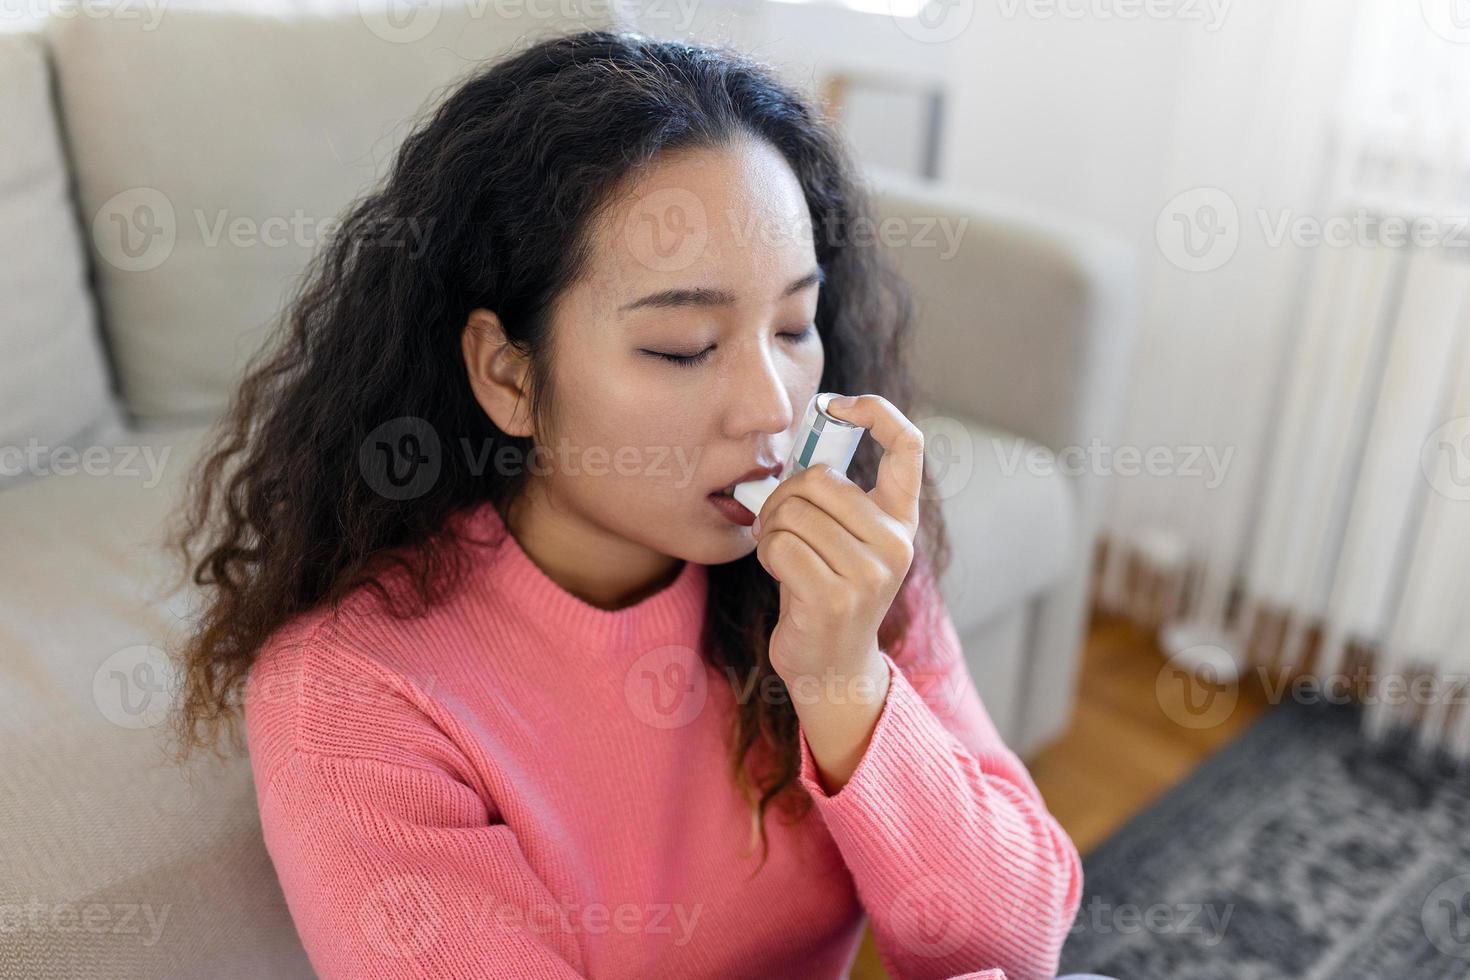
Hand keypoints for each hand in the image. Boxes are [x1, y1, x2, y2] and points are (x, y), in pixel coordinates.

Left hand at [752, 393, 924, 688]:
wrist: (832, 667)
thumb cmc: (826, 588)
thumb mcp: (844, 537)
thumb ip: (835, 493)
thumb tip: (807, 430)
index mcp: (901, 519)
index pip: (908, 445)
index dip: (876, 410)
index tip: (837, 405)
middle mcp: (895, 543)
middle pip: (820, 479)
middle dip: (784, 495)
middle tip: (780, 522)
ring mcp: (869, 573)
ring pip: (794, 513)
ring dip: (771, 529)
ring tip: (783, 552)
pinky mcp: (835, 598)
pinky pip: (779, 547)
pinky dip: (767, 557)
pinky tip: (783, 577)